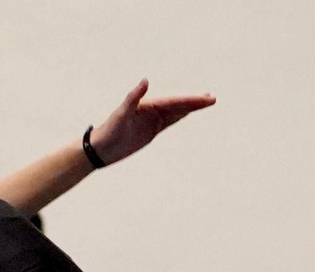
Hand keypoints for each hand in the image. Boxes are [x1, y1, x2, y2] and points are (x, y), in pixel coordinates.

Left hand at [89, 78, 215, 165]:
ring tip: (207, 101)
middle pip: (178, 105)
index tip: (205, 98)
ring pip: (177, 111)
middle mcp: (152, 109)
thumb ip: (133, 97)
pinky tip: (189, 112)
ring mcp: (153, 119)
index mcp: (148, 104)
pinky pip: (170, 121)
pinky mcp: (151, 130)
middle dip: (195, 102)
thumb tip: (145, 80)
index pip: (174, 101)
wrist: (101, 148)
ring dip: (191, 107)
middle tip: (212, 99)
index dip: (190, 100)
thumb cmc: (109, 130)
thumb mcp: (121, 114)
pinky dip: (180, 116)